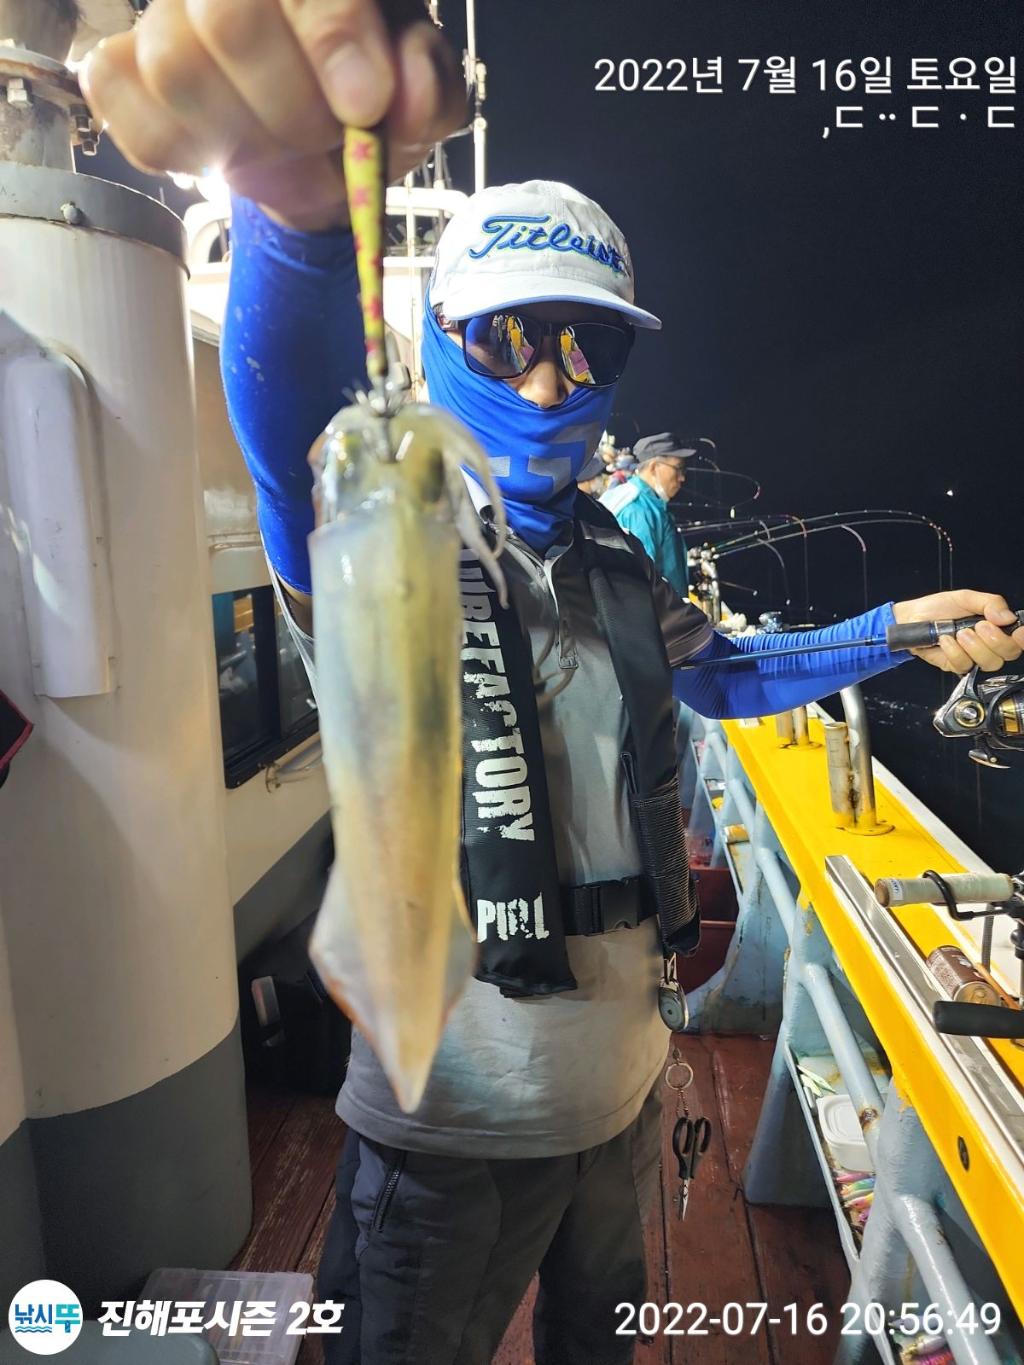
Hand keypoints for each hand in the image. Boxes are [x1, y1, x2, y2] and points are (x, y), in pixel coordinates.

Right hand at [80, 0, 466, 230]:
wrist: (325, 159)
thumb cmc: (373, 110)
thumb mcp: (422, 100)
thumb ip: (426, 86)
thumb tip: (404, 86)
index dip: (328, 35)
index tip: (362, 105)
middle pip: (225, 16)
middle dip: (290, 105)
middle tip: (327, 136)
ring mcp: (165, 15)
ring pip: (173, 68)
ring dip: (247, 137)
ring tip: (286, 145)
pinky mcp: (123, 69)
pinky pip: (129, 114)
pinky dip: (187, 153)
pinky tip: (228, 150)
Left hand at [891, 590, 1023, 673]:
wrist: (911, 618)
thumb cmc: (937, 608)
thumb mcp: (966, 598)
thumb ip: (990, 603)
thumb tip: (1007, 617)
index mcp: (996, 626)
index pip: (1018, 639)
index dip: (1022, 638)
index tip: (1016, 632)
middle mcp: (988, 643)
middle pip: (1009, 653)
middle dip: (994, 640)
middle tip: (978, 626)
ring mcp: (973, 657)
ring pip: (989, 662)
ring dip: (974, 646)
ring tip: (958, 632)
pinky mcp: (957, 665)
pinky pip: (964, 665)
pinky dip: (954, 651)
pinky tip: (945, 640)